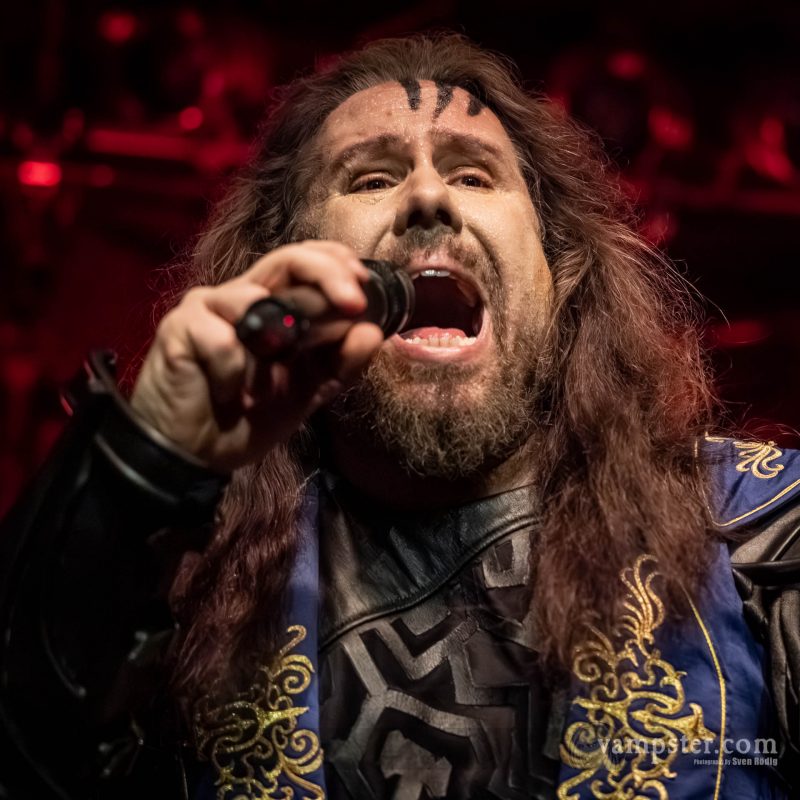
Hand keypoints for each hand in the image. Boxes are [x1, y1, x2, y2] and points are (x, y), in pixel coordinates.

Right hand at [129, 241, 384, 471]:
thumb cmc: (249, 416)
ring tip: (262, 390)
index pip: (306, 263)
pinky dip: (234, 375)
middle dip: (326, 275)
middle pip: (286, 258)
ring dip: (271, 351)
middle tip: (354, 303)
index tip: (364, 290)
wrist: (197, 455)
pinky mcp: (180, 328)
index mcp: (273, 305)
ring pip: (252, 300)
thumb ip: (341, 364)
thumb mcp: (309, 391)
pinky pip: (222, 340)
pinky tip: (226, 396)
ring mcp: (208, 308)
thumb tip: (373, 332)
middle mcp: (241, 297)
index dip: (337, 264)